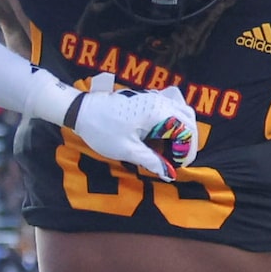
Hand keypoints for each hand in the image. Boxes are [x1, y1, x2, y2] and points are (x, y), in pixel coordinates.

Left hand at [68, 83, 197, 179]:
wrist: (82, 111)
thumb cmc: (102, 130)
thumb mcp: (127, 150)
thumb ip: (151, 161)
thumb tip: (169, 174)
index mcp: (158, 113)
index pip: (187, 130)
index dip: (187, 150)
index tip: (179, 166)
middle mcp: (160, 101)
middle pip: (188, 119)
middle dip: (187, 141)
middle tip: (178, 160)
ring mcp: (154, 97)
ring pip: (182, 110)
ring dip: (183, 129)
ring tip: (173, 148)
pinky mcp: (147, 99)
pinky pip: (170, 106)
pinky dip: (174, 120)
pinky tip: (165, 134)